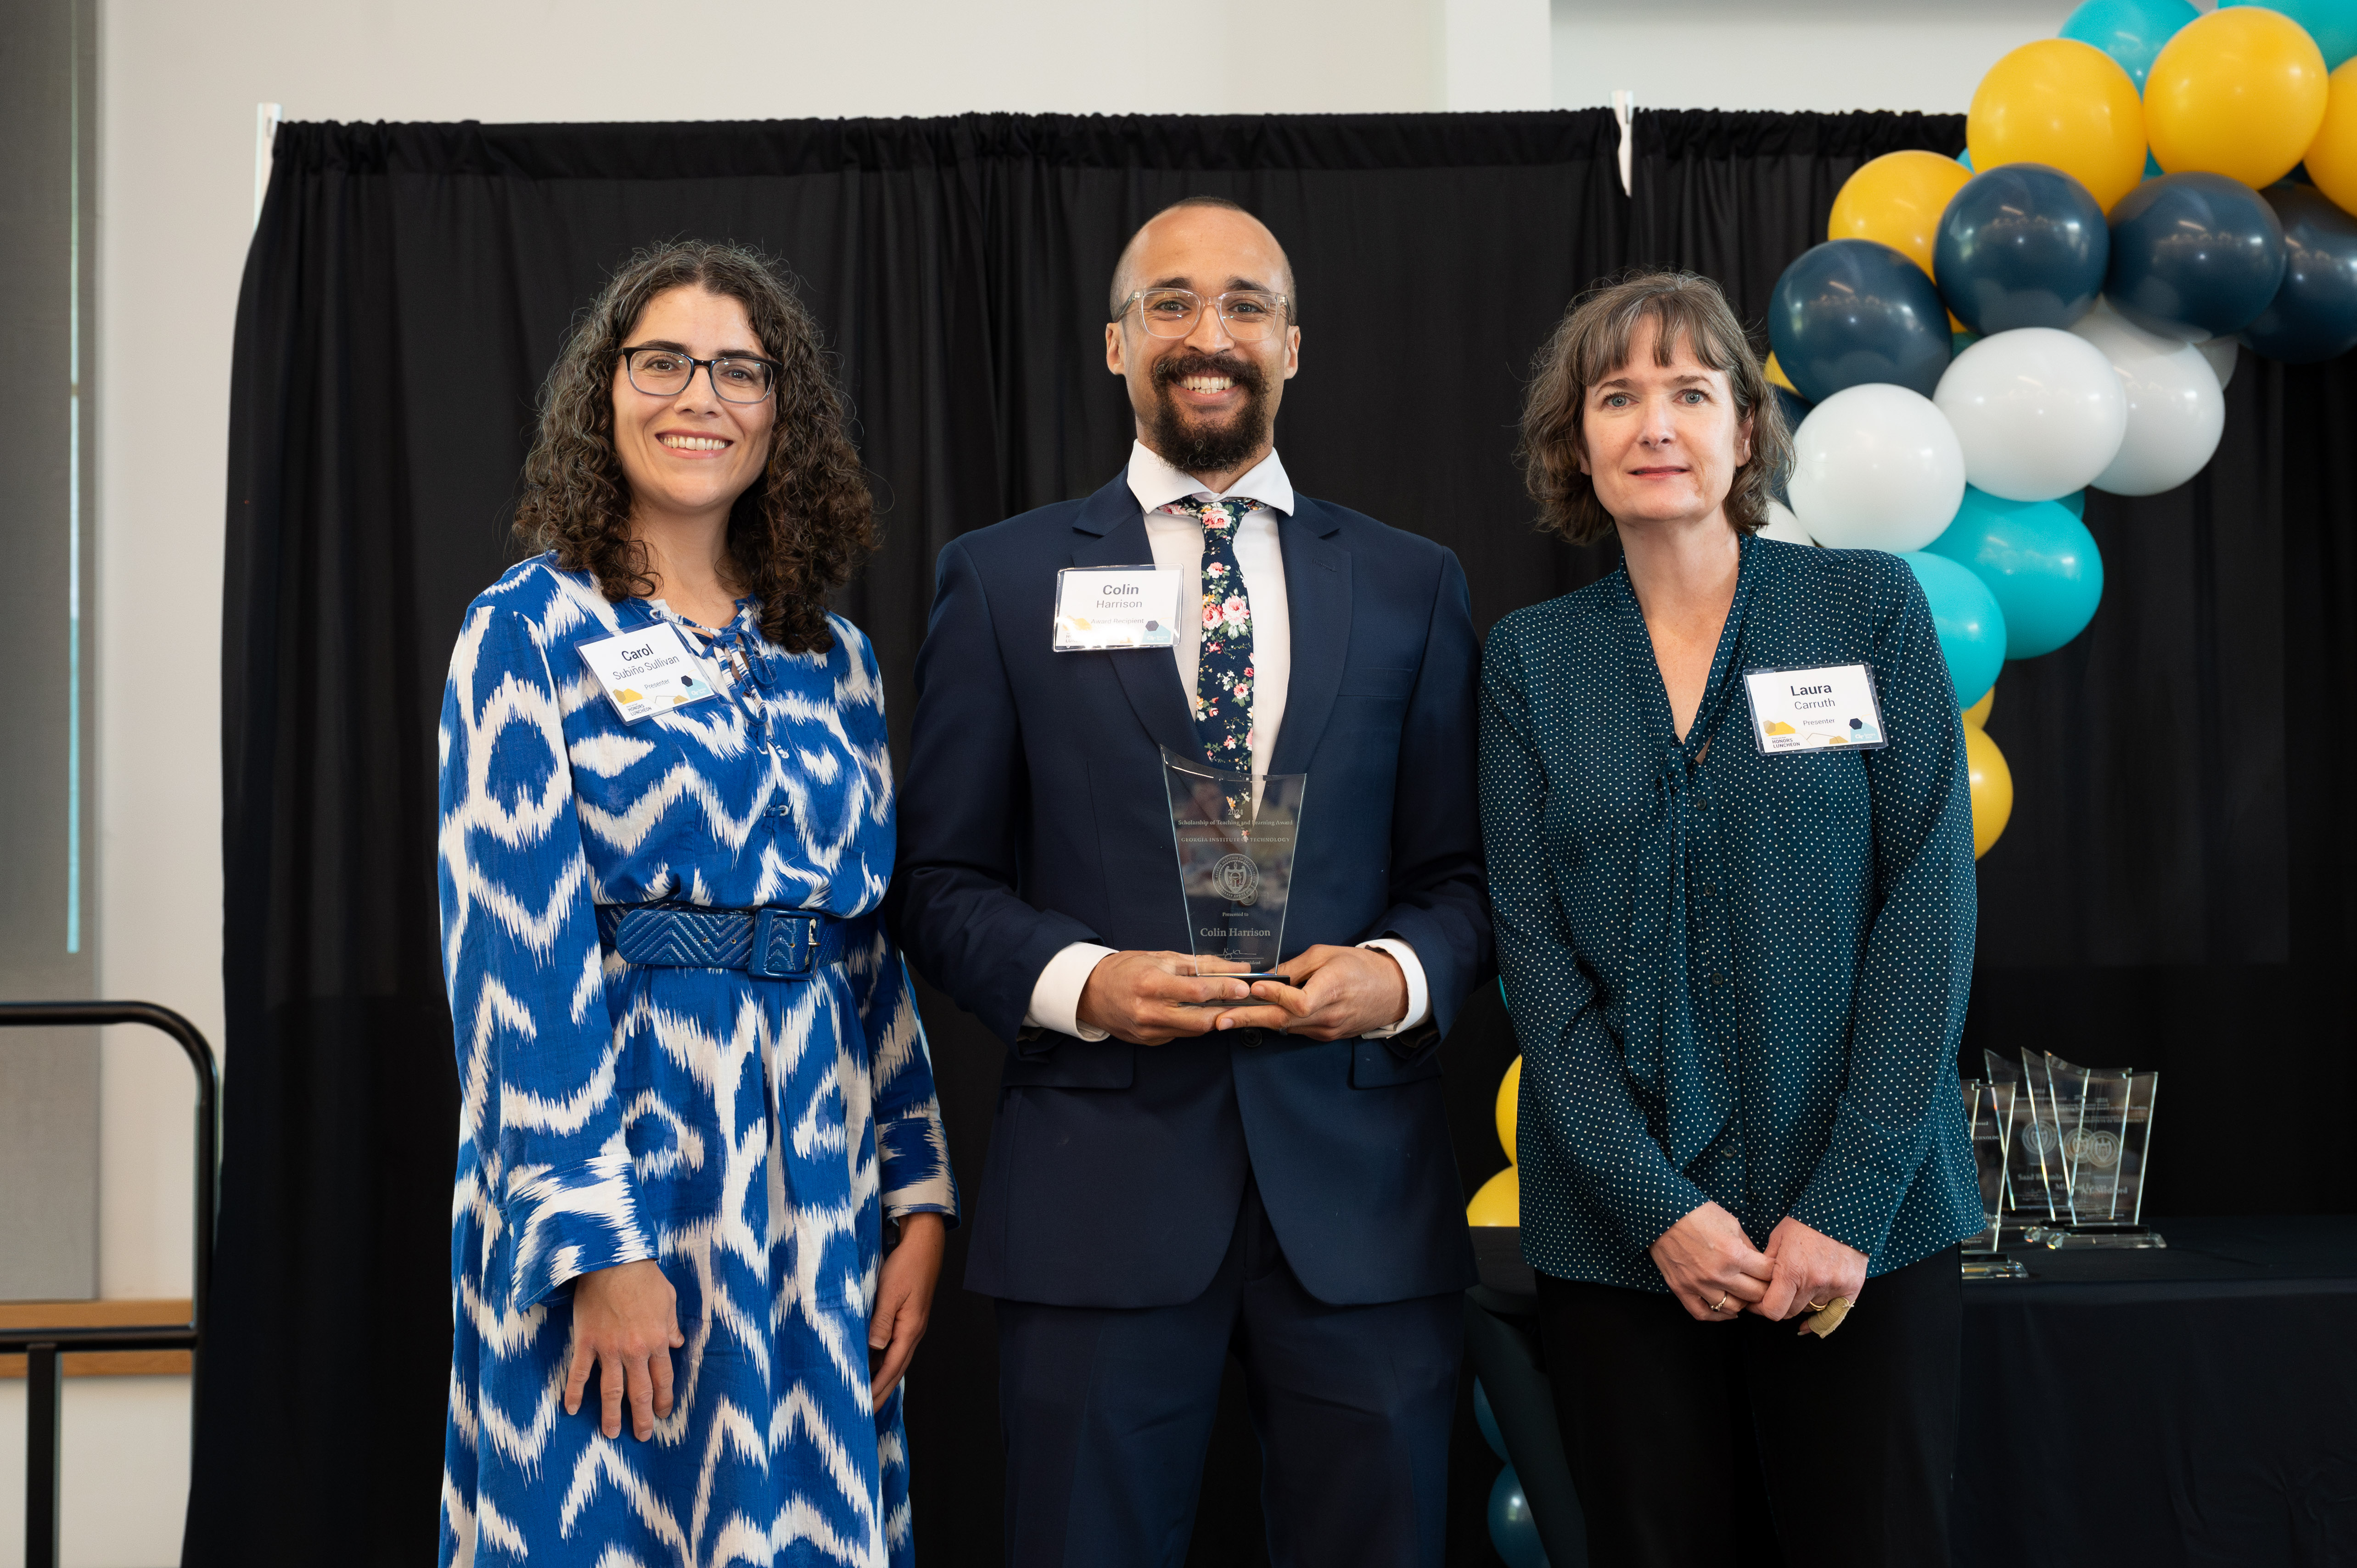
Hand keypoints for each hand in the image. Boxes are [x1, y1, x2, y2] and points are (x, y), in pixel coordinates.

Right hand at [565, 1259, 685, 1439]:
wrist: (612, 1260)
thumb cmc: (642, 1276)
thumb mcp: (668, 1299)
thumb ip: (671, 1325)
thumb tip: (677, 1343)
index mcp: (656, 1340)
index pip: (663, 1378)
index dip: (664, 1399)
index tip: (664, 1414)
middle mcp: (634, 1350)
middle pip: (639, 1392)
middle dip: (642, 1416)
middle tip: (643, 1436)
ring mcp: (608, 1349)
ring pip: (611, 1390)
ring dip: (611, 1415)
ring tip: (611, 1433)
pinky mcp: (586, 1342)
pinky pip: (579, 1373)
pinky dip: (574, 1392)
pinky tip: (571, 1409)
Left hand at [869, 1213, 946, 1401]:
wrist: (923, 1244)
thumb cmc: (906, 1265)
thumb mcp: (891, 1293)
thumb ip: (882, 1322)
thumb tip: (874, 1349)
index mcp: (910, 1329)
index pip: (891, 1368)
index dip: (877, 1389)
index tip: (865, 1407)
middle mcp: (913, 1332)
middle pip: (896, 1369)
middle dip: (881, 1391)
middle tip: (867, 1411)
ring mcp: (911, 1325)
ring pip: (895, 1359)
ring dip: (882, 1377)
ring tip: (867, 1393)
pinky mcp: (907, 1317)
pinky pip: (894, 1346)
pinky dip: (883, 1360)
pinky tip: (872, 1363)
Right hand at [1075, 950, 1253, 1044]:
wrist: (1091, 992)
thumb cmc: (1126, 969)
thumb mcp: (1163, 958)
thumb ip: (1202, 965)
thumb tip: (1236, 969)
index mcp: (1152, 985)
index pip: (1198, 992)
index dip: (1225, 990)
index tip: (1243, 987)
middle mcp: (1150, 1012)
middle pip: (1201, 1020)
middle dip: (1226, 1011)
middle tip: (1239, 1001)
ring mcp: (1149, 1031)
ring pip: (1194, 1030)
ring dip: (1211, 1018)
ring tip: (1220, 1004)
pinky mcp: (1150, 1041)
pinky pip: (1180, 1035)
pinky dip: (1192, 1025)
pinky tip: (1193, 1013)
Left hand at [1208, 945, 1408, 1040]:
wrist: (1392, 991)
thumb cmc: (1360, 966)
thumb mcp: (1327, 954)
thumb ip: (1296, 966)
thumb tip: (1267, 975)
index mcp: (1332, 989)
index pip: (1300, 1001)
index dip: (1276, 996)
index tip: (1254, 987)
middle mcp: (1328, 1016)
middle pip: (1284, 1021)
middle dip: (1248, 1019)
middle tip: (1220, 1019)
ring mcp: (1327, 1030)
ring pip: (1286, 1027)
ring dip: (1257, 1021)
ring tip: (1227, 1016)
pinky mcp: (1325, 1036)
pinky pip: (1295, 1030)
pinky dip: (1276, 1022)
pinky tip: (1257, 1016)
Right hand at [1649, 1201, 1775, 1322]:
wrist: (1662, 1214)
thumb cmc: (1697, 1214)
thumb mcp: (1731, 1223)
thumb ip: (1748, 1246)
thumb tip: (1761, 1263)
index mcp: (1734, 1254)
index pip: (1768, 1274)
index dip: (1775, 1272)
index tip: (1773, 1270)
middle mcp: (1718, 1274)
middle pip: (1755, 1295)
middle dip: (1764, 1289)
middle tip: (1762, 1284)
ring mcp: (1699, 1284)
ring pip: (1733, 1308)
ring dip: (1742, 1302)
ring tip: (1743, 1294)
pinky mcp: (1682, 1289)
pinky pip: (1703, 1313)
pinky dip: (1718, 1316)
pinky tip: (1726, 1309)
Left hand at [1750, 1216, 1867, 1322]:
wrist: (1842, 1211)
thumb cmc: (1806, 1222)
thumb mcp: (1778, 1238)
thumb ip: (1766, 1264)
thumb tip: (1756, 1283)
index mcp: (1792, 1271)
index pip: (1772, 1310)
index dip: (1760, 1309)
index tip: (1756, 1303)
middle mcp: (1814, 1283)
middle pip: (1789, 1313)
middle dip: (1778, 1305)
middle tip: (1774, 1295)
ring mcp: (1834, 1288)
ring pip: (1809, 1311)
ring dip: (1800, 1304)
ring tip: (1796, 1289)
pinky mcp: (1851, 1289)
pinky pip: (1834, 1316)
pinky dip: (1821, 1320)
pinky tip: (1810, 1323)